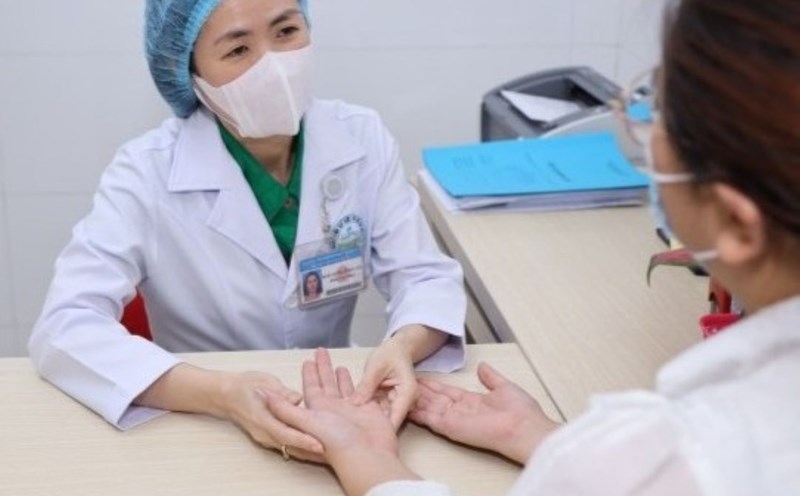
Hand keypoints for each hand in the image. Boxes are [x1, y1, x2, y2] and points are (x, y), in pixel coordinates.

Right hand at [218, 371, 323, 461]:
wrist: (227, 396)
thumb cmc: (245, 385)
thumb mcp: (264, 382)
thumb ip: (282, 392)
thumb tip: (298, 398)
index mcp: (262, 419)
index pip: (285, 433)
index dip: (303, 440)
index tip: (319, 444)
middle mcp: (263, 433)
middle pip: (290, 446)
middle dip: (310, 450)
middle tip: (331, 452)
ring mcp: (265, 437)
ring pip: (289, 448)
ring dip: (307, 451)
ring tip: (328, 453)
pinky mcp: (269, 437)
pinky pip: (287, 445)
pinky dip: (301, 447)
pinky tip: (315, 447)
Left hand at [269, 349, 416, 495]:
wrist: (367, 456)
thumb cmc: (337, 443)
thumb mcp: (306, 422)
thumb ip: (285, 409)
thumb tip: (263, 396)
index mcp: (318, 410)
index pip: (311, 387)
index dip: (308, 373)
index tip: (306, 360)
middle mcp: (333, 410)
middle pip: (326, 384)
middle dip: (323, 368)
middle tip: (321, 351)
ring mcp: (350, 410)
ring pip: (342, 388)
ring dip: (339, 377)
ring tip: (337, 365)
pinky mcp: (367, 410)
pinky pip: (359, 393)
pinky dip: (357, 384)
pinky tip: (356, 379)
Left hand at [352, 338, 416, 427]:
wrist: (397, 349)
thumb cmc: (389, 354)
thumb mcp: (375, 367)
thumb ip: (366, 385)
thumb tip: (354, 404)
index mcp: (407, 393)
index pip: (396, 417)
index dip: (381, 429)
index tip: (364, 439)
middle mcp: (405, 402)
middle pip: (389, 419)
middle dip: (372, 426)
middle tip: (352, 433)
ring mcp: (398, 403)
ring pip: (382, 416)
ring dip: (368, 419)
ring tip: (349, 426)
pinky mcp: (389, 402)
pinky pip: (378, 409)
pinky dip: (367, 410)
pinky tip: (352, 415)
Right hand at [409, 362, 558, 463]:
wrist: (524, 427)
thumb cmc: (520, 411)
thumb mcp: (504, 387)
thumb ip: (491, 377)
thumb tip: (483, 366)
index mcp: (472, 401)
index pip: (447, 392)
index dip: (433, 385)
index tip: (420, 377)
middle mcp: (460, 411)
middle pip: (434, 399)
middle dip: (418, 391)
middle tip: (400, 382)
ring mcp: (454, 420)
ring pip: (428, 407)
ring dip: (413, 400)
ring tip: (396, 390)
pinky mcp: (450, 428)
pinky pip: (429, 418)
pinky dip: (416, 411)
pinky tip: (404, 403)